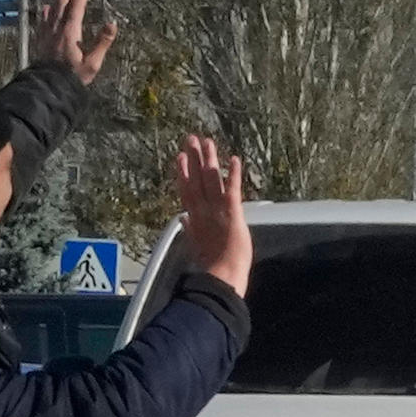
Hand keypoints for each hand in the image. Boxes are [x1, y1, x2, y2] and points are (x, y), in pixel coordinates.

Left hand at [35, 0, 120, 85]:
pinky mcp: (41, 41)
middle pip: (62, 4)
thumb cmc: (73, 77)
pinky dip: (46, 12)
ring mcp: (47, 34)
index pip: (77, 7)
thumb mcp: (93, 63)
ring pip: (52, 9)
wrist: (49, 87)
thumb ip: (103, 42)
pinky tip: (47, 7)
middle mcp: (57, 29)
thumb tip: (113, 24)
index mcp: (70, 32)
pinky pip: (43, 21)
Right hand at [170, 134, 252, 296]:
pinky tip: (234, 159)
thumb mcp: (196, 246)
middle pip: (197, 178)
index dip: (184, 173)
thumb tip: (183, 219)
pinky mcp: (232, 213)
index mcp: (195, 219)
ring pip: (212, 179)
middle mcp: (203, 210)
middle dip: (194, 158)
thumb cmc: (212, 269)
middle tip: (190, 138)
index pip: (187, 190)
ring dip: (209, 159)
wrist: (220, 277)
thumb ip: (189, 230)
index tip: (180, 157)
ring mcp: (216, 210)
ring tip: (206, 141)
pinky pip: (233, 189)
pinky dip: (233, 174)